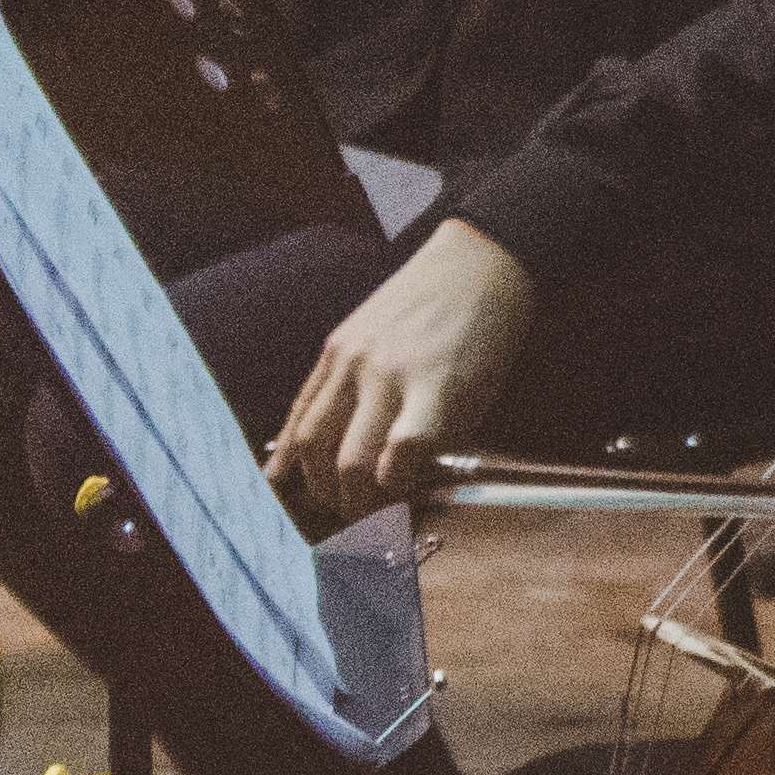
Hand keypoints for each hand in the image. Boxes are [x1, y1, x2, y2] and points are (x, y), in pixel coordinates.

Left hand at [268, 222, 536, 529]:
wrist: (483, 259)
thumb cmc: (435, 304)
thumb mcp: (375, 334)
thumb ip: (355, 380)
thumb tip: (346, 435)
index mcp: (335, 356)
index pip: (297, 424)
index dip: (291, 470)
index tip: (291, 499)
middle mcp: (352, 367)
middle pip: (315, 450)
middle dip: (326, 494)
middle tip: (347, 514)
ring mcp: (391, 379)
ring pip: (350, 460)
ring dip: (360, 499)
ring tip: (376, 512)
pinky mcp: (437, 390)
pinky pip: (402, 450)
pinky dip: (399, 479)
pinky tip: (409, 484)